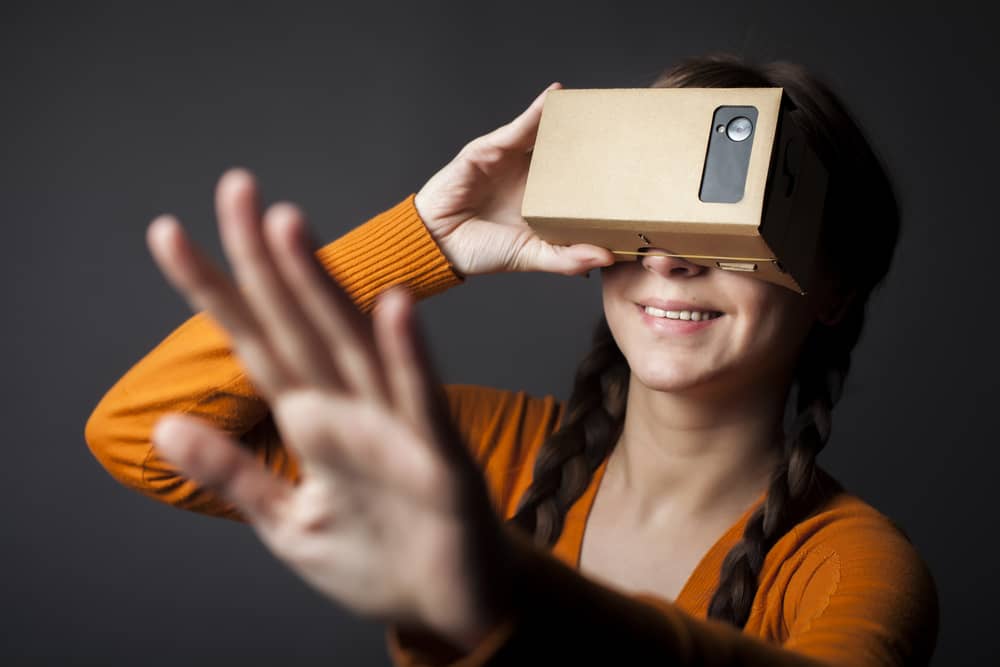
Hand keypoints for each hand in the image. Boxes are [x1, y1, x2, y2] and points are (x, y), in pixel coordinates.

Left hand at [145, 169, 512, 648]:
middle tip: (233, 188)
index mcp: (313, 422)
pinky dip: (408, 357)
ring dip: (322, 286)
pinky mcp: (440, 461)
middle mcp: (351, 409)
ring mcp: (396, 427)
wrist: (451, 605)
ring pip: (352, 345)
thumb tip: (165, 427)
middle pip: (299, 322)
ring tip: (288, 226)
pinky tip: (391, 307)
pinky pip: (423, 402)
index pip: (255, 342)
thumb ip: (234, 474)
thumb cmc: (379, 558)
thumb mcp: (288, 524)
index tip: (169, 234)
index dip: (212, 290)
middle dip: (263, 258)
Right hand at [414, 82, 615, 276]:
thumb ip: (567, 258)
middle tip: (627, 132)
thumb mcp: (532, 256)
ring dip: (572, 120)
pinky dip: (539, 110)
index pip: (581, 183)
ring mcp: (512, 160)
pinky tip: (558, 96)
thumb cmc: (481, 251)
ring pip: (548, 135)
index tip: (638, 172)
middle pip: (570, 152)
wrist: (438, 243)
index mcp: (545, 202)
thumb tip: (606, 258)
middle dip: (594, 142)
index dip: (606, 176)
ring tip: (599, 107)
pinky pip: (519, 127)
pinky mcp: (491, 148)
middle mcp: (532, 177)